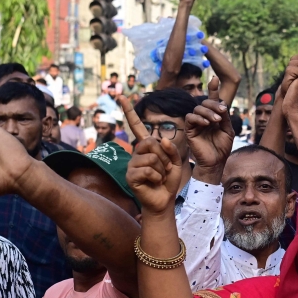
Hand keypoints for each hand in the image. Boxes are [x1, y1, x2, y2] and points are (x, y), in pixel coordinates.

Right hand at [120, 96, 182, 214]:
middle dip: (165, 157)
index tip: (121, 96)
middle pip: (152, 143)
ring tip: (160, 177)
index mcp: (147, 147)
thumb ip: (171, 149)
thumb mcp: (176, 162)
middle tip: (165, 169)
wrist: (164, 201)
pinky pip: (148, 170)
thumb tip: (160, 139)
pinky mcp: (130, 176)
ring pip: (152, 158)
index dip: (129, 111)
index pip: (136, 126)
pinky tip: (154, 183)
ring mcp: (132, 164)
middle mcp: (136, 153)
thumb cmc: (168, 181)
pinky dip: (157, 177)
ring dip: (162, 169)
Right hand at [185, 78, 234, 175]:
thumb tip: (222, 104)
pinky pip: (190, 118)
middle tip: (222, 112)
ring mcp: (196, 123)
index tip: (215, 78)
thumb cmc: (222, 148)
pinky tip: (206, 123)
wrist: (216, 162)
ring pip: (197, 108)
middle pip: (205, 102)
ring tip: (216, 120)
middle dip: (214, 104)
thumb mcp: (228, 130)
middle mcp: (204, 117)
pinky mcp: (189, 130)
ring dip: (208, 112)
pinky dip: (199, 118)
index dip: (213, 89)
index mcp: (214, 116)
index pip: (212, 100)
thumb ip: (225, 117)